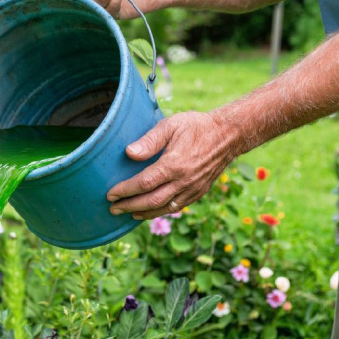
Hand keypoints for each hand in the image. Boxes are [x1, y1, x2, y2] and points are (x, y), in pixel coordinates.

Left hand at [107, 112, 235, 218]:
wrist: (228, 135)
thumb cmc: (196, 126)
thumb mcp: (171, 125)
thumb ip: (149, 140)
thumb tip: (129, 153)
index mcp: (174, 164)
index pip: (144, 183)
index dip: (125, 190)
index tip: (110, 194)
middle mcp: (184, 181)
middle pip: (151, 201)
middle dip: (129, 206)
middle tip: (113, 208)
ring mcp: (193, 189)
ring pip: (164, 208)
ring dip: (143, 213)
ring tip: (127, 213)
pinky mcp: (199, 192)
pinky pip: (177, 207)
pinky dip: (161, 212)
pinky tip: (149, 211)